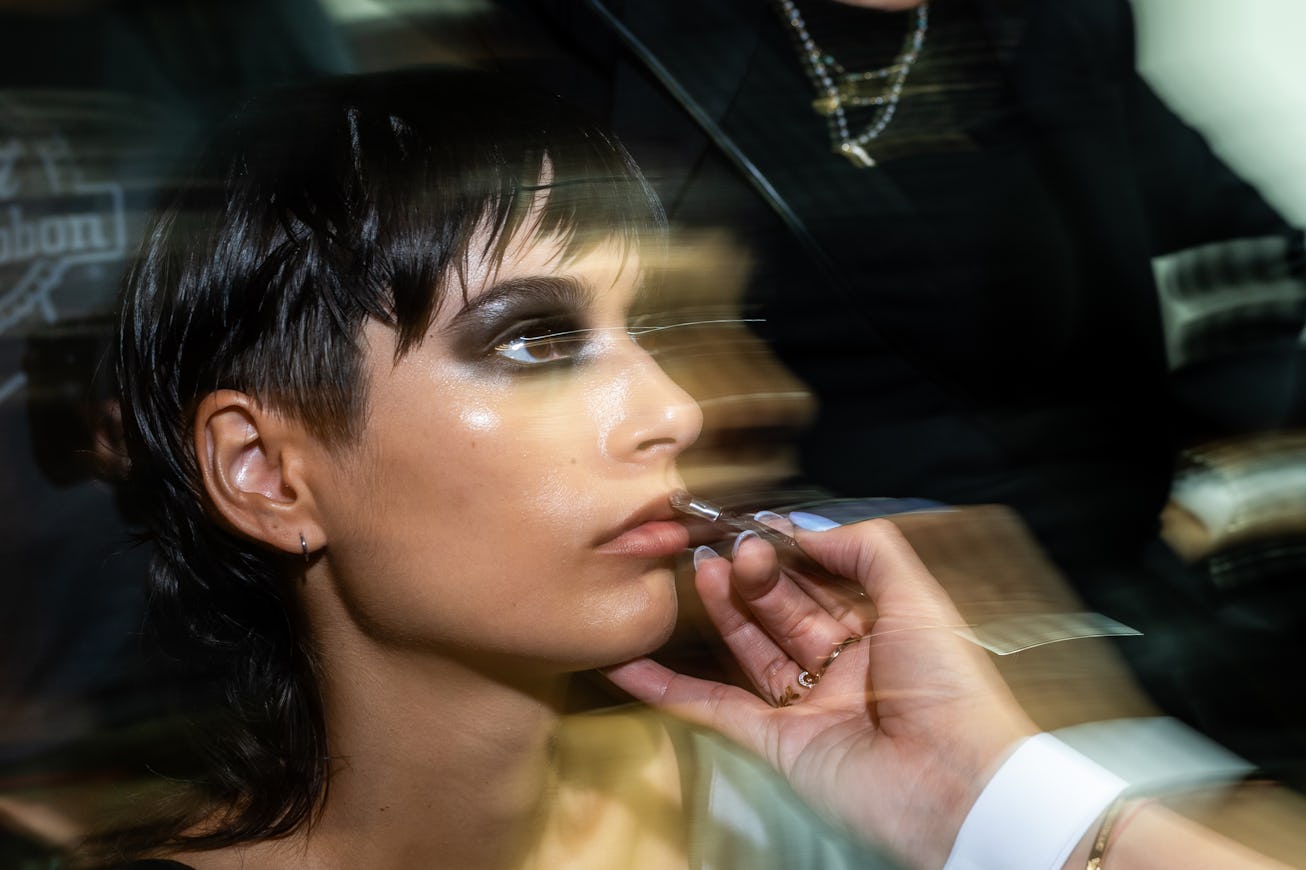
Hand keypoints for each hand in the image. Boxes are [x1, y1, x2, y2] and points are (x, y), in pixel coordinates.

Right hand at [604, 517, 1037, 868]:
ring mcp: (808, 706)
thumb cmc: (952, 692)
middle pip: (783, 610)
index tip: (757, 525)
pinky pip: (716, 709)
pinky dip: (672, 689)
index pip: (823, 583)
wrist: (956, 786)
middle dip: (754, 575)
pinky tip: (635, 664)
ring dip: (721, 610)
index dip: (790, 553)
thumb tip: (808, 530)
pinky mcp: (778, 744)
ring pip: (751, 650)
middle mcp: (844, 668)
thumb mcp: (919, 599)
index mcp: (882, 633)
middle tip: (727, 545)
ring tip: (697, 568)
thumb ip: (868, 551)